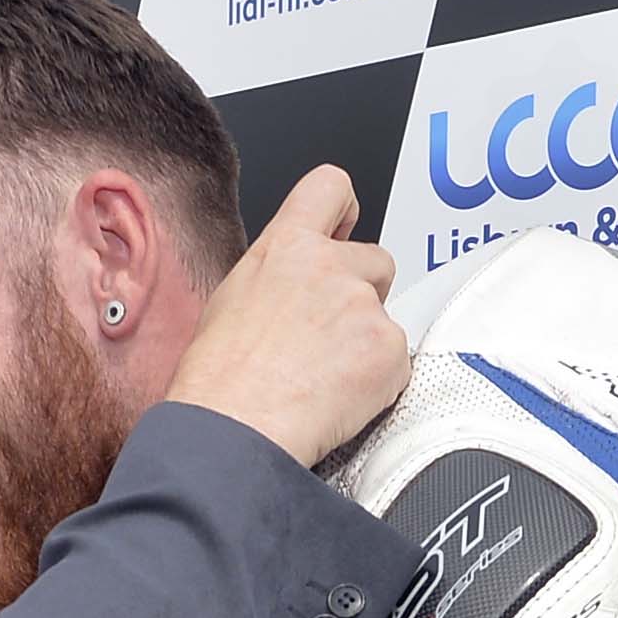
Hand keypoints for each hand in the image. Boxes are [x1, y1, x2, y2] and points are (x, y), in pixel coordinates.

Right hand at [163, 169, 404, 465]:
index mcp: (286, 247)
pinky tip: (338, 398)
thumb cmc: (220, 379)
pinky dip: (377, 382)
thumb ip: (278, 276)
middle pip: (377, 260)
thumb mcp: (233, 300)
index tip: (347, 225)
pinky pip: (397, 363)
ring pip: (387, 318)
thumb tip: (294, 286)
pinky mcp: (389, 349)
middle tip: (330, 337)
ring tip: (323, 377)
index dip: (344, 208)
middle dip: (365, 293)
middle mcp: (330, 265)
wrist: (235, 429)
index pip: (330, 188)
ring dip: (367, 342)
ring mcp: (365, 306)